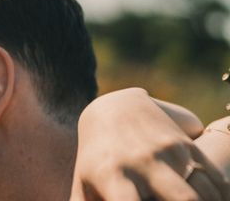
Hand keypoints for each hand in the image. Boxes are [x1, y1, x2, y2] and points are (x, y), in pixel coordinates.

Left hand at [70, 88, 229, 199]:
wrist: (113, 108)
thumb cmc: (95, 159)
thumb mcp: (83, 184)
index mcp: (111, 174)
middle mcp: (142, 161)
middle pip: (182, 200)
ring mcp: (168, 151)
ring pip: (203, 195)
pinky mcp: (187, 146)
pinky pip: (215, 181)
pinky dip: (218, 200)